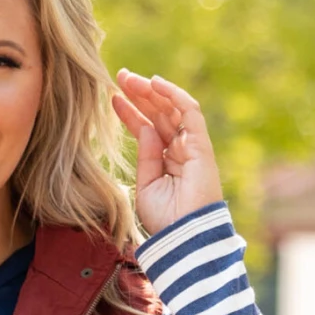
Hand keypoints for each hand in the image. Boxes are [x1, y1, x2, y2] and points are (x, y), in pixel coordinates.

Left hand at [113, 71, 223, 236]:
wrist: (183, 237)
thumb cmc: (165, 221)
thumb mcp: (146, 186)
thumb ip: (145, 156)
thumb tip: (144, 127)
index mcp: (165, 162)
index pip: (147, 129)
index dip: (130, 113)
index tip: (112, 98)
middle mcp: (179, 151)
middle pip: (159, 114)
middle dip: (139, 94)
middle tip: (119, 76)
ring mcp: (191, 146)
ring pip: (172, 108)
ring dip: (151, 90)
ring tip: (128, 78)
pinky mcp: (201, 144)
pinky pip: (190, 111)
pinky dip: (173, 94)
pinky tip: (154, 83)